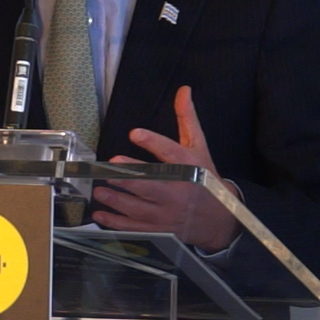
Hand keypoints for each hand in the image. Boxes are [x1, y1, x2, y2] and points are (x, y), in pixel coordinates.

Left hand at [90, 86, 240, 252]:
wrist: (220, 218)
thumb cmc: (205, 178)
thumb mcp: (199, 147)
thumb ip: (187, 119)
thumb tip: (183, 90)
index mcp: (188, 167)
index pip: (170, 152)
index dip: (153, 142)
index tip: (135, 133)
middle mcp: (178, 191)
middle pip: (151, 184)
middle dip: (128, 176)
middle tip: (108, 167)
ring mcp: (168, 213)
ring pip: (139, 207)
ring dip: (116, 199)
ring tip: (99, 190)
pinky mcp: (160, 229)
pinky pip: (136, 227)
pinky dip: (116, 222)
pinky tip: (100, 214)